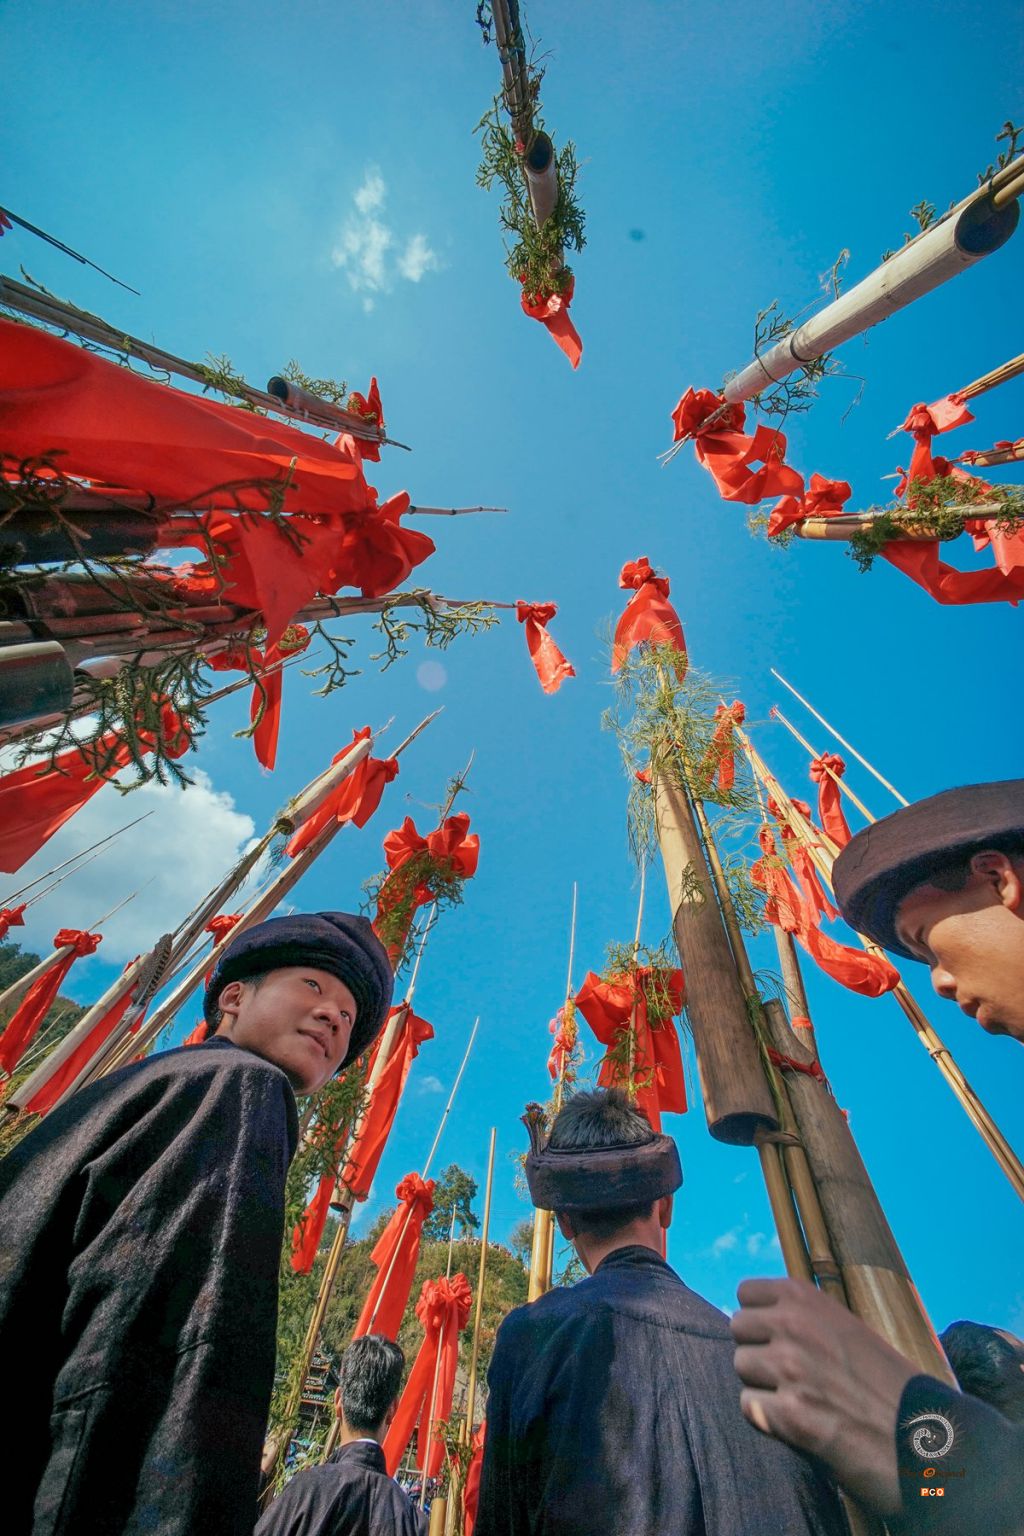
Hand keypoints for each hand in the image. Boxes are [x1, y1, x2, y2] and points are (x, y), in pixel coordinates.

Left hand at [731, 1277, 916, 1514]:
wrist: (924, 1434)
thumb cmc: (887, 1383)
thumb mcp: (845, 1328)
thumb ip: (803, 1319)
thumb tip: (758, 1319)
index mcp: (807, 1297)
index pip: (746, 1293)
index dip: (759, 1318)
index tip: (776, 1337)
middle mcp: (793, 1324)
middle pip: (738, 1329)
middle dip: (758, 1351)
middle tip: (790, 1374)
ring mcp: (789, 1367)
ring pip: (741, 1368)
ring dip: (763, 1386)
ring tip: (800, 1398)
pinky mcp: (790, 1413)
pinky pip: (749, 1407)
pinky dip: (768, 1419)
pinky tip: (799, 1424)